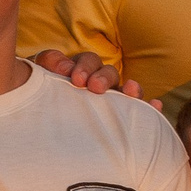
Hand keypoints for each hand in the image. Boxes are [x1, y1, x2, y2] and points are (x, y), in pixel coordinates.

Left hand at [30, 46, 160, 108]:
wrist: (34, 128)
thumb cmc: (37, 99)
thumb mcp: (37, 78)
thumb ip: (47, 64)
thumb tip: (64, 65)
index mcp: (81, 71)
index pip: (89, 62)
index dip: (84, 66)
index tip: (75, 79)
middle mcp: (99, 84)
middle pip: (110, 73)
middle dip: (103, 78)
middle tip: (94, 88)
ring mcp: (111, 103)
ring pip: (127, 91)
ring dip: (131, 88)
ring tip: (131, 91)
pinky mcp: (120, 121)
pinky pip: (139, 113)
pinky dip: (150, 108)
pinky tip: (156, 106)